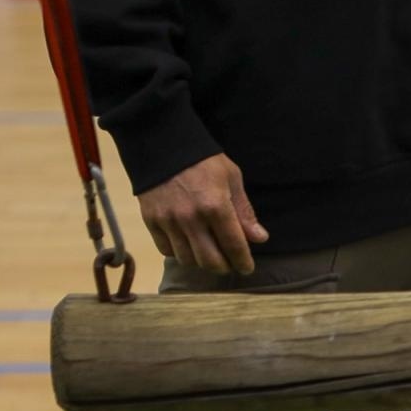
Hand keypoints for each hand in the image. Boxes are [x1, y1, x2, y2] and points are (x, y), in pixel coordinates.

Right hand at [137, 153, 268, 274]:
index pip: (234, 246)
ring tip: (209, 255)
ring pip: (187, 259)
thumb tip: (259, 238)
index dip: (243, 262)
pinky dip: (179, 253)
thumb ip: (244, 211)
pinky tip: (187, 246)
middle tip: (229, 264)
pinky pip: (166, 250)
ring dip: (201, 262)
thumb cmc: (203, 160)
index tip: (247, 268)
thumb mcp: (232, 178)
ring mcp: (168, 221)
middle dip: (224, 267)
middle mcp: (191, 218)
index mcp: (216, 206)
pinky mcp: (151, 220)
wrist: (161, 143)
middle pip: (210, 261)